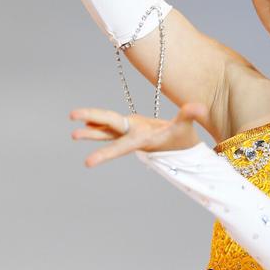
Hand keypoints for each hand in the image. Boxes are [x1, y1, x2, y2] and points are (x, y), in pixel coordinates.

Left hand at [69, 103, 206, 167]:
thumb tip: (198, 106)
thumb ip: (190, 116)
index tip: (87, 163)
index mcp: (142, 139)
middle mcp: (132, 136)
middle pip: (109, 132)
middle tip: (72, 133)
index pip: (121, 145)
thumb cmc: (184, 139)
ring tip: (73, 133)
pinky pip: (110, 127)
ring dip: (90, 131)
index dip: (104, 153)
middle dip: (91, 132)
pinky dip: (98, 125)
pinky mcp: (130, 129)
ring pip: (106, 131)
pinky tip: (86, 124)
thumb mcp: (187, 127)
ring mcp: (129, 132)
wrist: (182, 147)